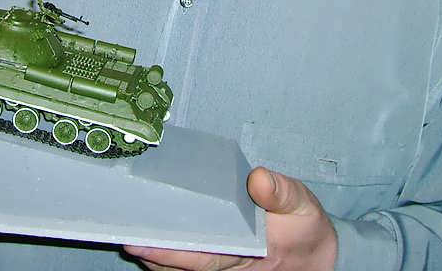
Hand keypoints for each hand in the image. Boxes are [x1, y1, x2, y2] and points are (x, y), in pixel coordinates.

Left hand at [123, 166, 336, 270]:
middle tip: (122, 236)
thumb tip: (258, 179)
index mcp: (248, 253)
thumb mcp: (303, 205)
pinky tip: (150, 238)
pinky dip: (168, 255)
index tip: (141, 243)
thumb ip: (282, 192)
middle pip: (183, 265)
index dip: (169, 252)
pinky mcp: (221, 264)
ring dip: (155, 255)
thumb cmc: (306, 227)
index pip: (202, 256)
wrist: (320, 257)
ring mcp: (225, 268)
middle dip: (151, 253)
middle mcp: (231, 266)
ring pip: (182, 268)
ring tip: (128, 234)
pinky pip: (190, 264)